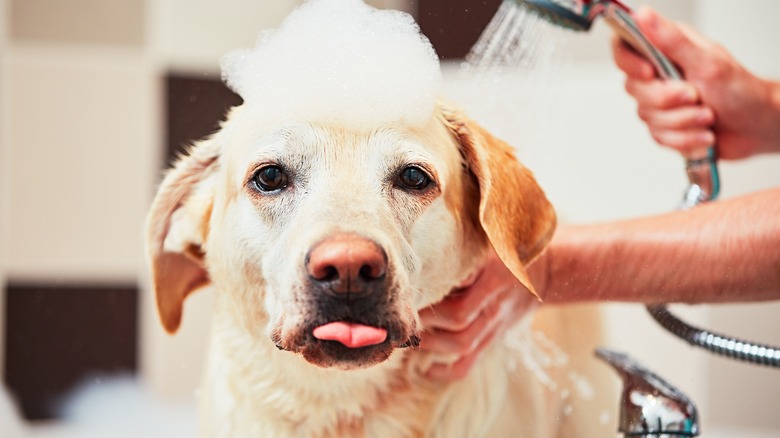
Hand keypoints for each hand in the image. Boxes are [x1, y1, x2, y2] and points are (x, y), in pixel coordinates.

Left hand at [418, 249, 539, 379]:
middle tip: (400, 313)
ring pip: (461, 345)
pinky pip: (470, 364)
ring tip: (407, 334)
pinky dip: (446, 372)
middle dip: (425, 319)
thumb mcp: (490, 241)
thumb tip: (427, 249)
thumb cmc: (507, 251)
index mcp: (493, 275)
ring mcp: (493, 325)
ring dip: (429, 343)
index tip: (408, 291)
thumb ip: (464, 247)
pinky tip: (425, 369)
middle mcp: (494, 303)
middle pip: (458, 319)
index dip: (432, 294)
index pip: (460, 286)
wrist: (544, 273)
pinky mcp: (491, 340)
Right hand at [612, 6, 779, 158]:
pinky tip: (702, 132)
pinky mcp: (664, 126)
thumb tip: (644, 15)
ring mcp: (660, 102)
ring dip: (683, 122)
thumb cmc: (740, 90)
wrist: (756, 126)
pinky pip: (658, 137)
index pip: (624, 47)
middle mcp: (659, 74)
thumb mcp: (706, 61)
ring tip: (707, 116)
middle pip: (634, 88)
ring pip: (647, 116)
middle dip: (667, 100)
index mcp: (666, 50)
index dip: (628, 63)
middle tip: (695, 96)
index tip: (649, 73)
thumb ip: (671, 40)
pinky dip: (684, 138)